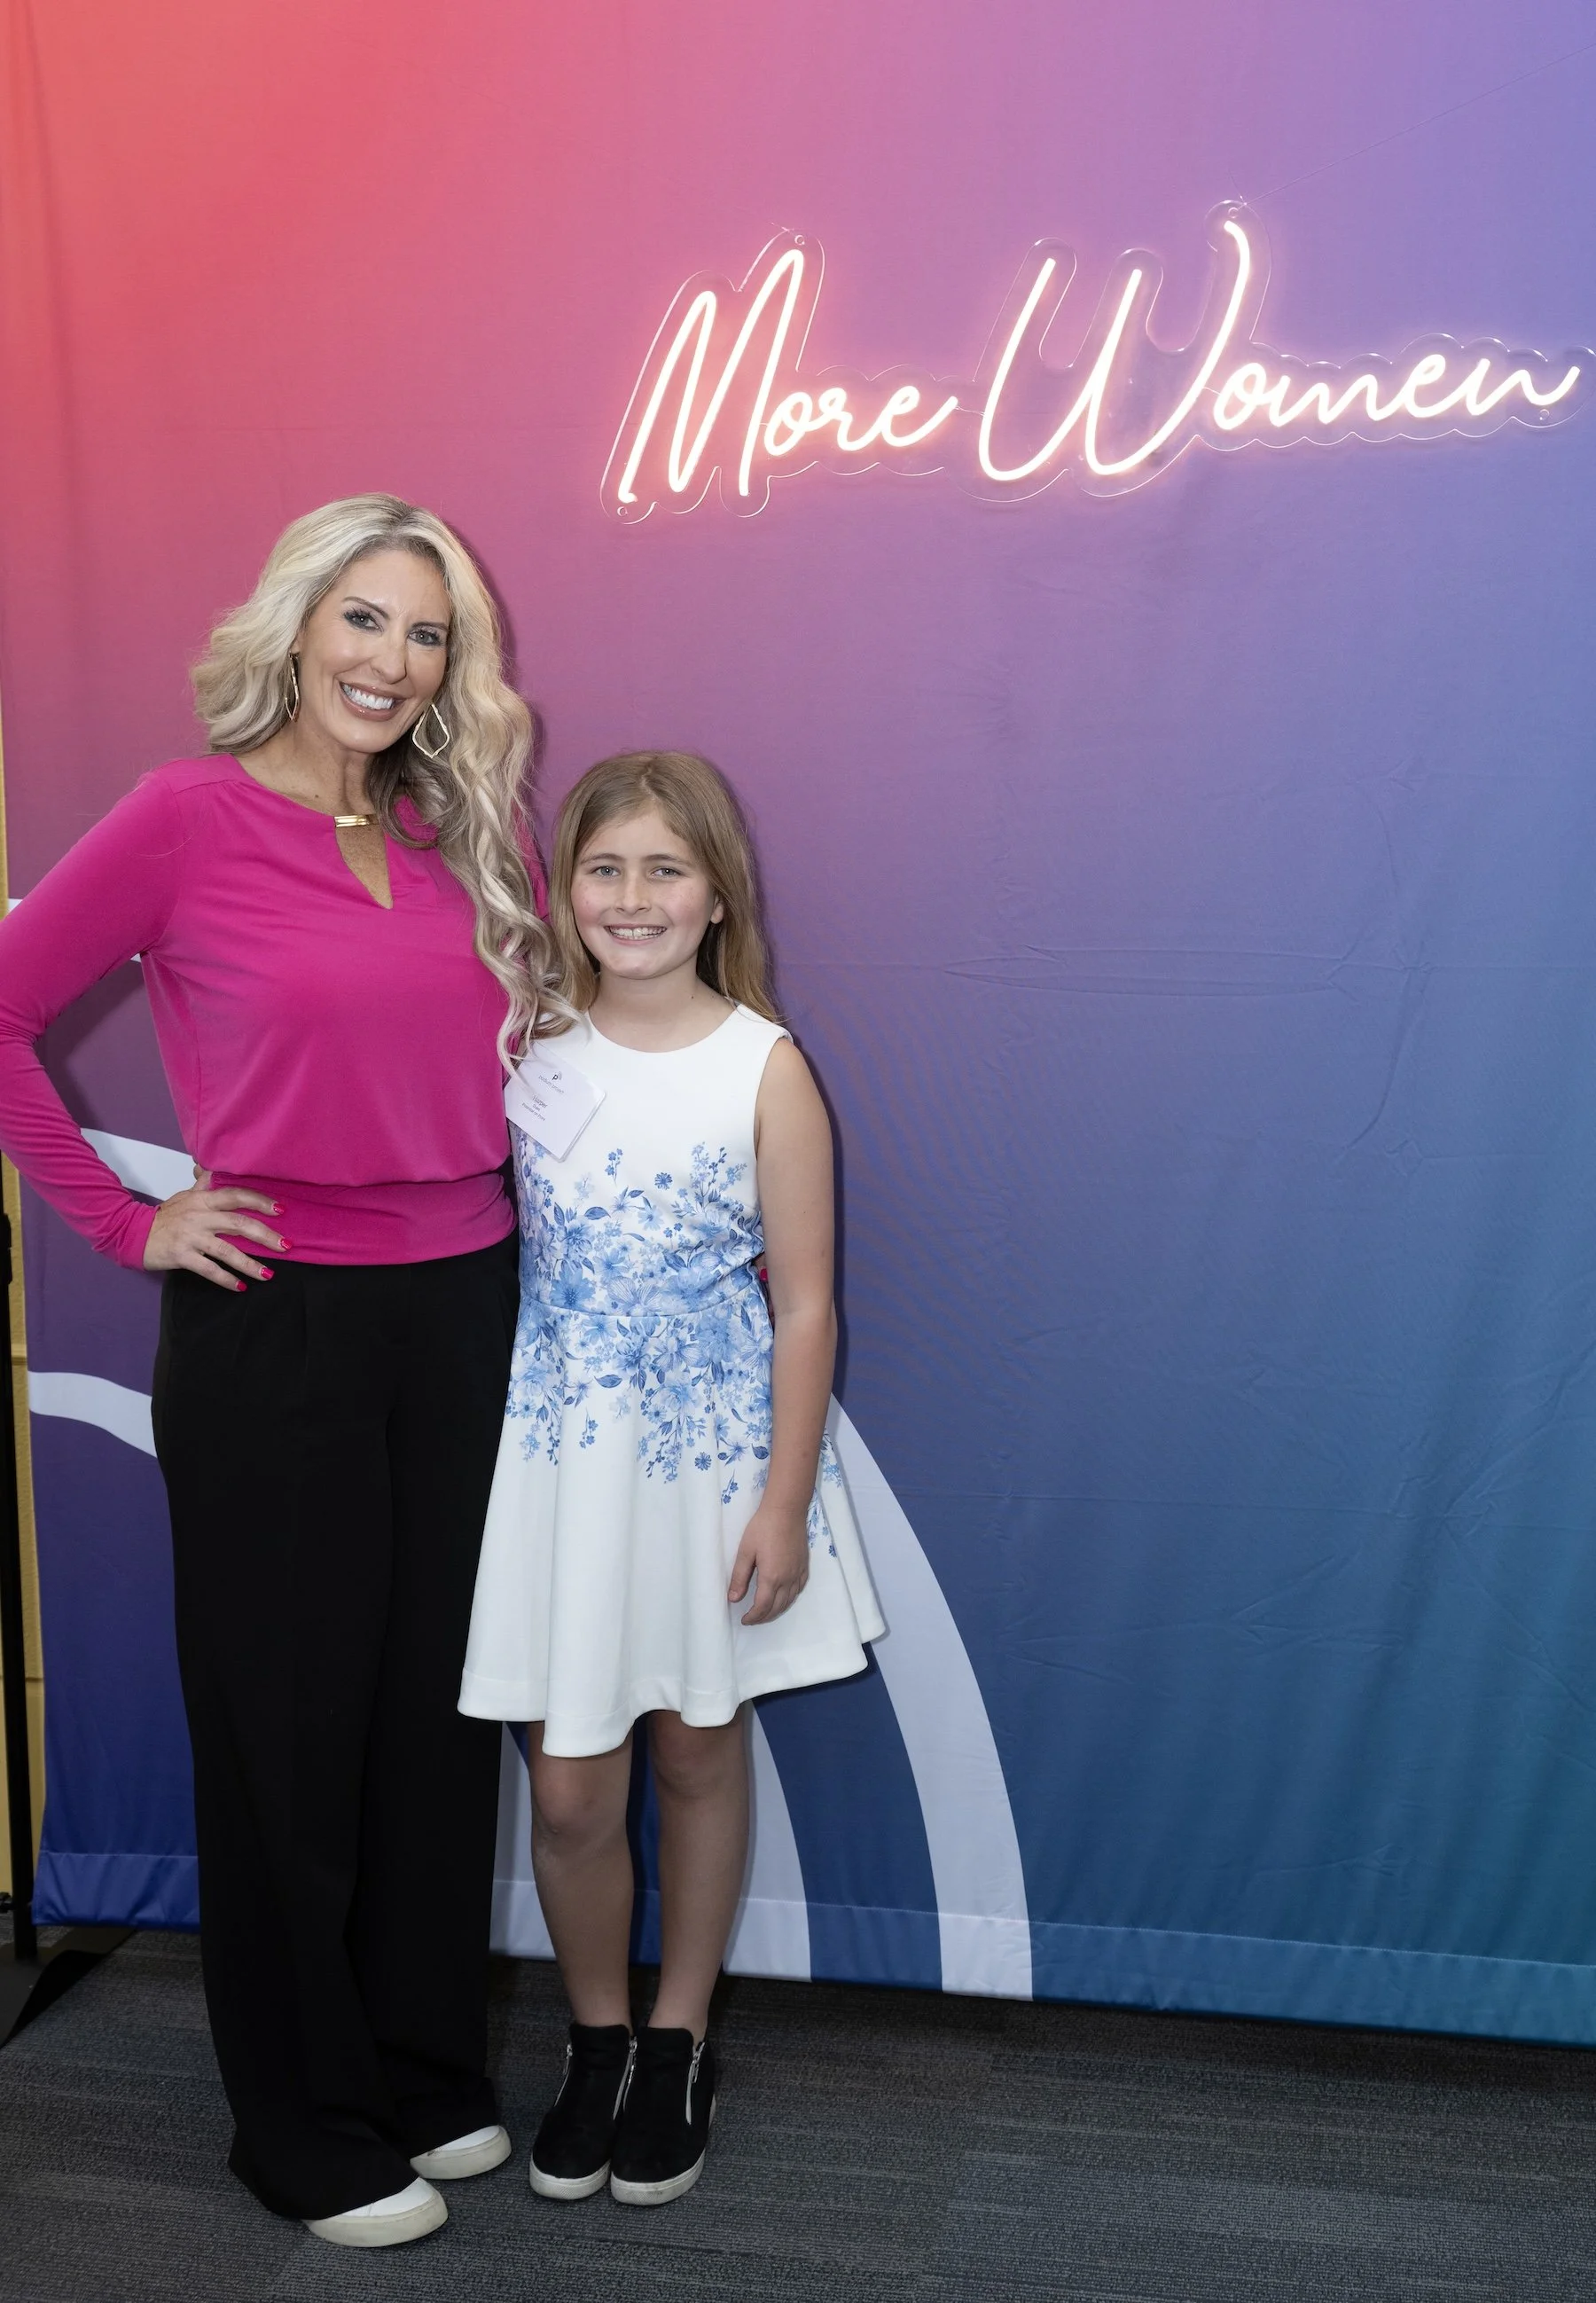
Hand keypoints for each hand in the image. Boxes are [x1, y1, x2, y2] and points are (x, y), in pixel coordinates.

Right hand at [142, 1169, 287, 1290]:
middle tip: (286, 1246)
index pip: (235, 1195)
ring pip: (226, 1250)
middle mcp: (199, 1216)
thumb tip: (213, 1167)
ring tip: (268, 1274)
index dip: (259, 1201)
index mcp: (202, 1199)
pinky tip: (240, 1286)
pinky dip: (225, 1279)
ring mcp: (190, 1237)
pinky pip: (208, 1269)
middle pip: (238, 1223)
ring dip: (249, 1264)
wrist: (133, 1233)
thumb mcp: (185, 1196)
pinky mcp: (181, 1256)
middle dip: (265, 1235)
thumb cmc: (165, 1216)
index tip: (281, 1210)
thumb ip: (204, 1184)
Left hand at [728, 1502, 810, 1624]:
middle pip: (777, 1607)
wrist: (786, 1510)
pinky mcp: (804, 1566)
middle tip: (752, 1618)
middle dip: (764, 1617)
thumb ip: (739, 1577)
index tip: (744, 1620)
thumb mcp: (745, 1551)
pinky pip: (798, 1590)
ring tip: (765, 1612)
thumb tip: (733, 1599)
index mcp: (771, 1577)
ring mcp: (798, 1573)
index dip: (753, 1617)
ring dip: (777, 1611)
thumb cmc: (763, 1528)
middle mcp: (787, 1580)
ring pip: (789, 1601)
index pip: (762, 1606)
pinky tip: (783, 1597)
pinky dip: (789, 1599)